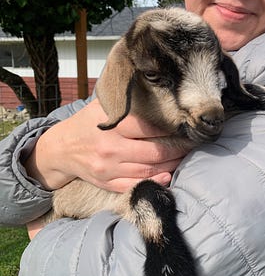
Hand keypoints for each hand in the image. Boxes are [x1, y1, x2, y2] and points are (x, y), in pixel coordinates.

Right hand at [25, 99, 188, 191]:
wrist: (61, 149)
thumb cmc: (88, 123)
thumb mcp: (103, 106)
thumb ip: (127, 101)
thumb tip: (157, 91)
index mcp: (112, 126)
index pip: (150, 128)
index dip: (172, 128)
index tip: (186, 126)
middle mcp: (111, 148)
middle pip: (155, 152)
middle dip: (179, 149)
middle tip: (193, 143)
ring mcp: (109, 168)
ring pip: (149, 170)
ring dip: (172, 165)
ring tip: (185, 157)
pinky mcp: (107, 182)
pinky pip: (135, 185)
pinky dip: (155, 181)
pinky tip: (169, 175)